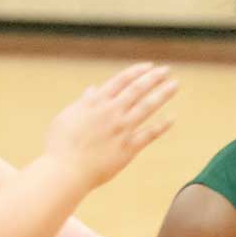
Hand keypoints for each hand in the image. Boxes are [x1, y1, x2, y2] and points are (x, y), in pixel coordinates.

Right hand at [45, 63, 176, 187]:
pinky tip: (172, 117)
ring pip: (147, 107)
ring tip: (175, 85)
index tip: (150, 66)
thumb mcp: (68, 116)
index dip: (137, 72)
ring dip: (162, 94)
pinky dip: (162, 125)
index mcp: (96, 102)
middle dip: (154, 78)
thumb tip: (93, 89)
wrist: (66, 170)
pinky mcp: (128, 149)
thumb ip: (84, 102)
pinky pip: (149, 134)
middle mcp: (112, 112)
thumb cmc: (60, 144)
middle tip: (167, 70)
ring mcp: (121, 129)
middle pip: (138, 89)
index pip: (121, 81)